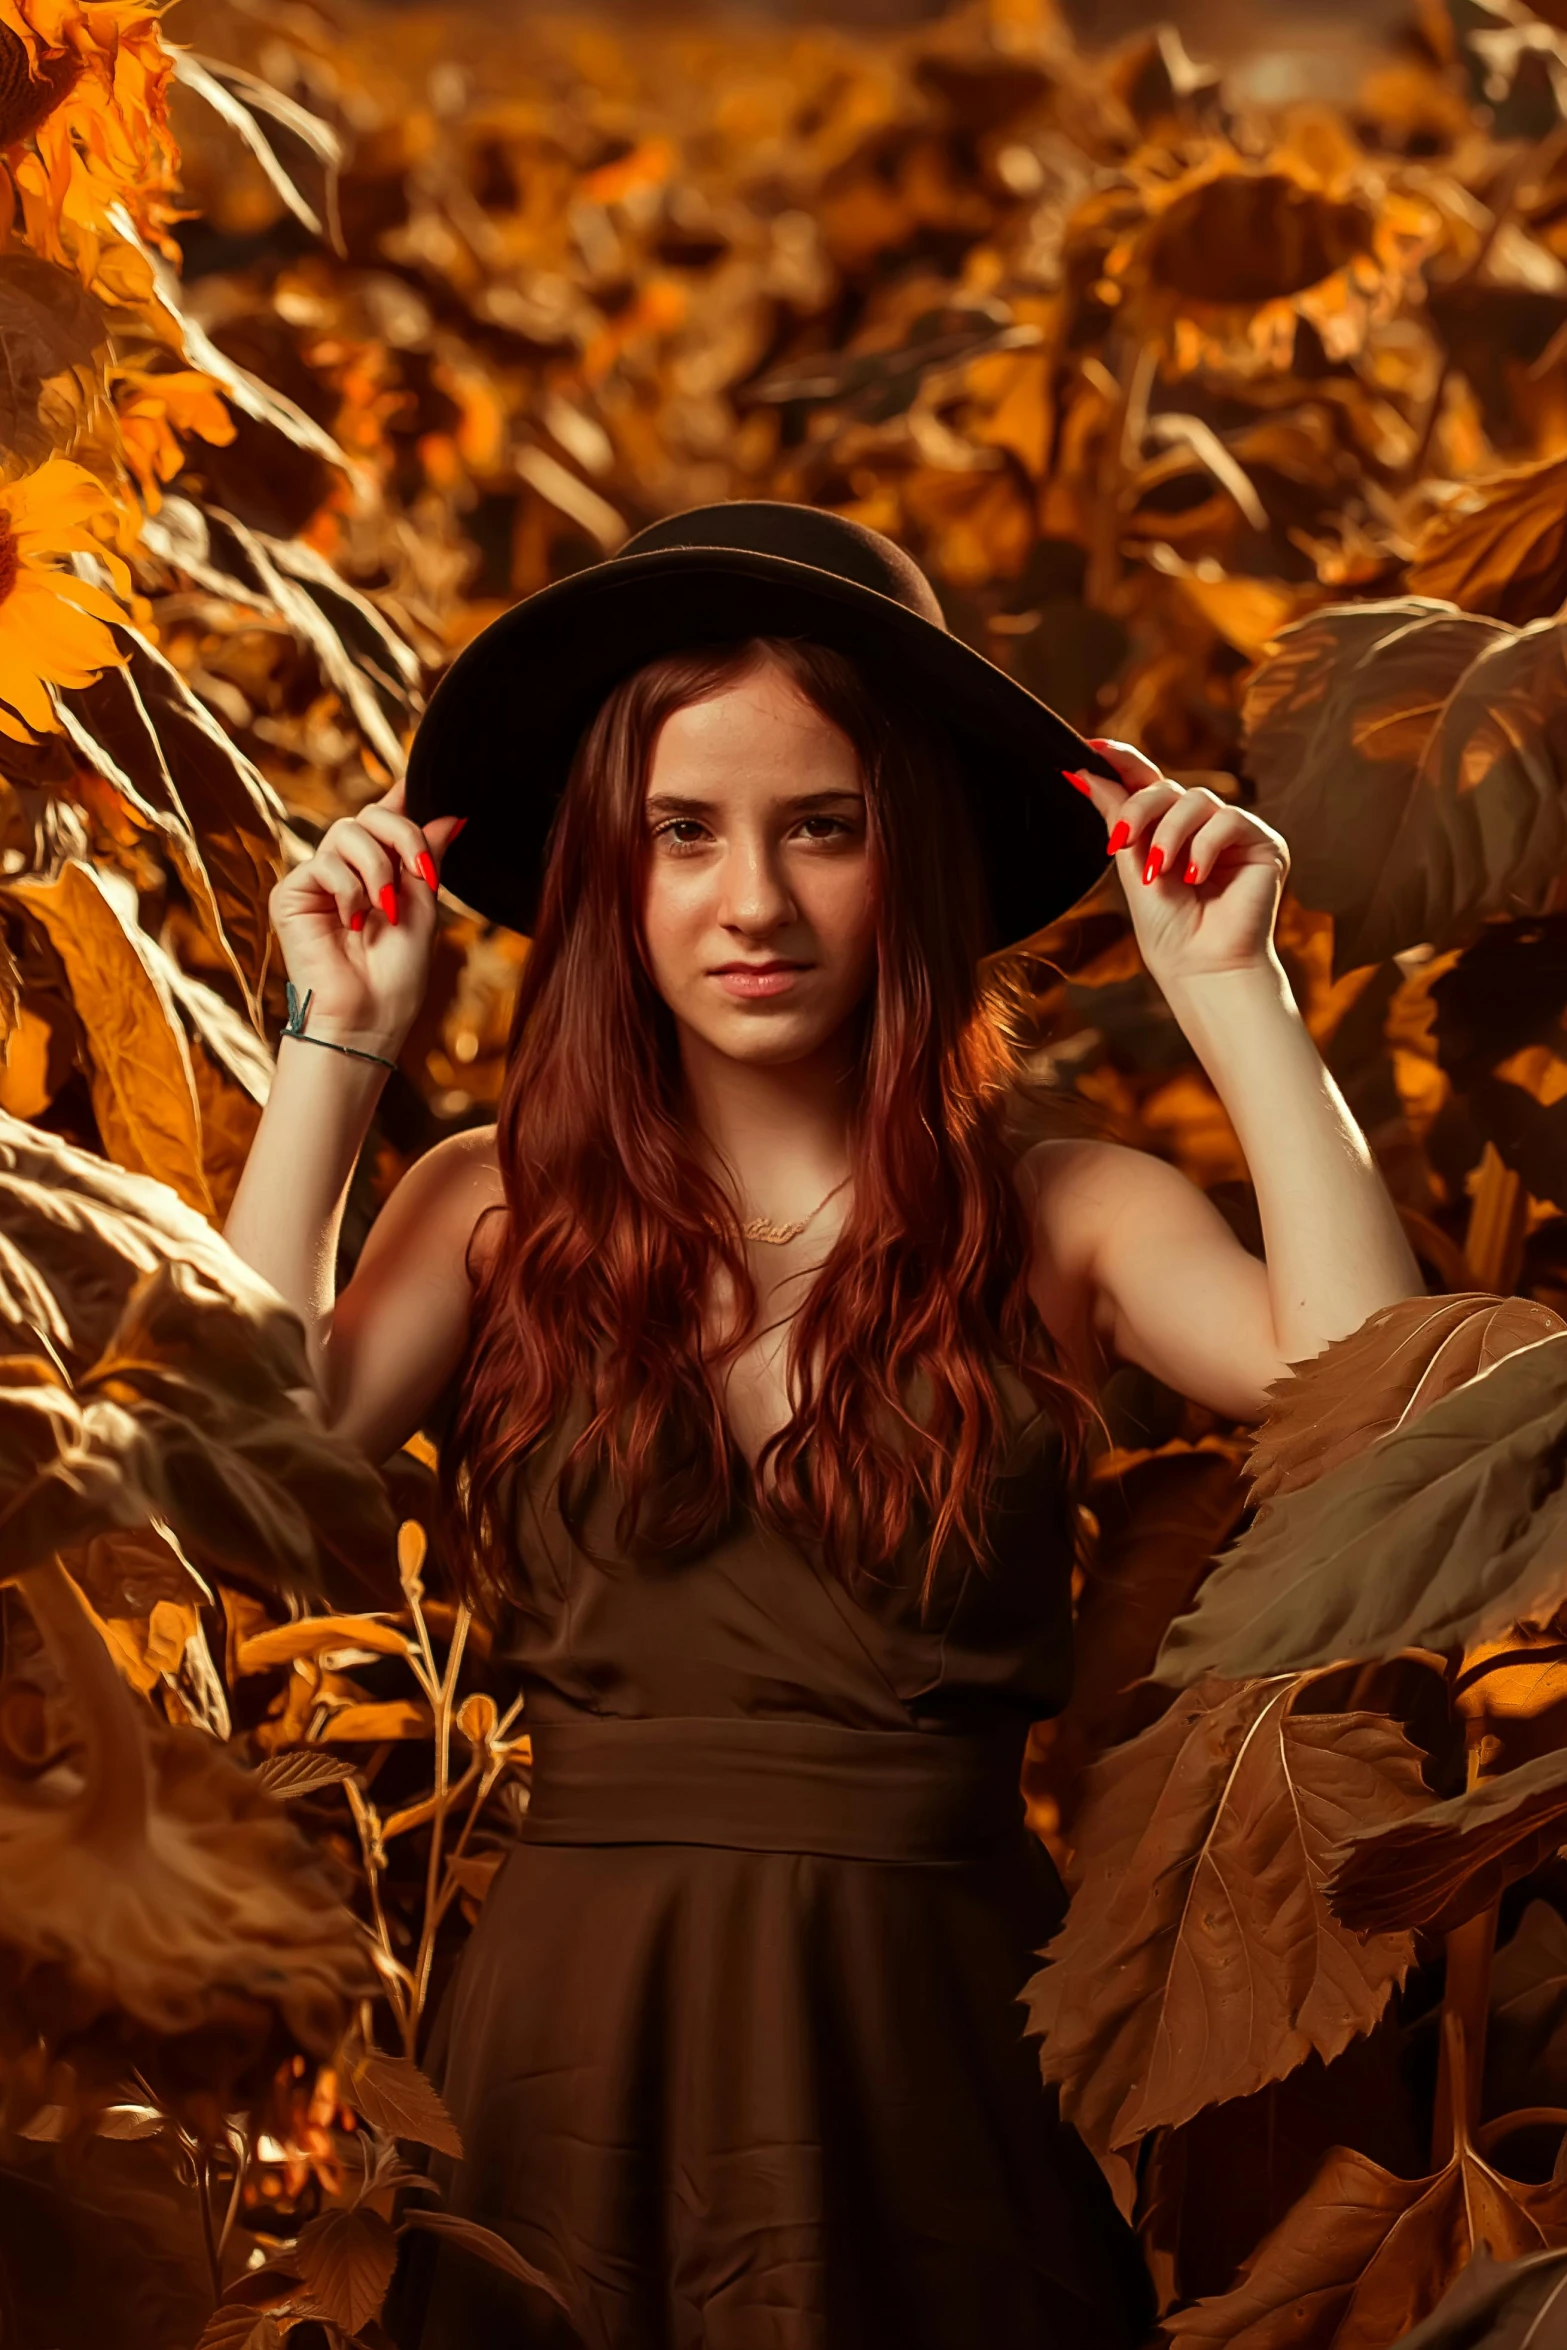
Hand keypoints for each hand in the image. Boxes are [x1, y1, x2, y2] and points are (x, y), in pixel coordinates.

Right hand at [267, 780, 466, 1054]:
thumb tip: (452, 815)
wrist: (368, 1019)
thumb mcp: (424, 909)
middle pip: (370, 817)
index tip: (416, 778)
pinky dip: (349, 890)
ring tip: (385, 911)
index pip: (386, 821)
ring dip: (378, 869)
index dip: (400, 797)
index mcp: (380, 873)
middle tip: (422, 872)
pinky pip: (323, 863)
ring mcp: (317, 880)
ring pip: (346, 832)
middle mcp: (346, 871)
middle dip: (402, 836)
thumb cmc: (397, 976)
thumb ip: (428, 859)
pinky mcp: (292, 893)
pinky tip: (352, 924)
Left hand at [1066, 738, 1288, 989]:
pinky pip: (1229, 820)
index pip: (1147, 783)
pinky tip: (1196, 876)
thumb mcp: (1130, 864)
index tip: (1091, 747)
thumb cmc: (1168, 930)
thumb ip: (1116, 816)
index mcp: (1170, 830)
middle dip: (1139, 810)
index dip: (1123, 761)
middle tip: (1120, 842)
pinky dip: (1205, 846)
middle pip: (1167, 788)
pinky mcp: (1264, 844)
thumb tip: (1084, 770)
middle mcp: (1203, 826)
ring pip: (1196, 799)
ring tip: (1160, 871)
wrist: (1201, 968)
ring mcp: (1234, 833)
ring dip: (1170, 834)